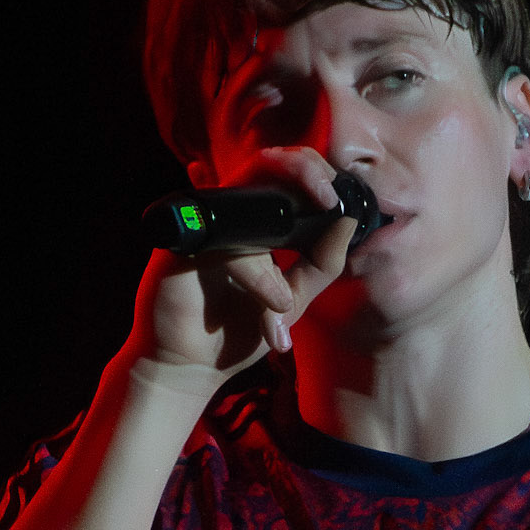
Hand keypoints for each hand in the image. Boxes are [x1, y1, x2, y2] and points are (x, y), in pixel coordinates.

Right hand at [130, 146, 358, 380]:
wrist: (189, 367)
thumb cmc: (236, 329)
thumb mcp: (293, 298)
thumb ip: (321, 265)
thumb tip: (347, 223)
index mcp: (256, 221)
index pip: (288, 173)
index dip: (318, 174)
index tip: (345, 201)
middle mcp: (229, 215)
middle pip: (268, 162)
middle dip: (304, 172)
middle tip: (330, 199)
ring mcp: (204, 226)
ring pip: (247, 199)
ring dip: (282, 228)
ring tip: (295, 285)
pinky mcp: (182, 247)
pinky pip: (225, 245)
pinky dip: (256, 274)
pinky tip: (273, 302)